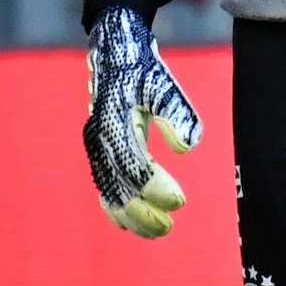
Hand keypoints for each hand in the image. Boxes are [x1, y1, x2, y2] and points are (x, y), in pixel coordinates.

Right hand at [83, 7, 202, 237]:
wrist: (115, 54)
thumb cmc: (142, 70)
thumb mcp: (162, 84)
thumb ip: (176, 113)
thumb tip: (188, 146)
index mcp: (113, 125)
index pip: (134, 167)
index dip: (156, 188)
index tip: (180, 202)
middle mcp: (99, 140)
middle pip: (118, 188)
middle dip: (143, 211)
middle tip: (170, 226)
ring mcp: (96, 147)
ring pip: (108, 192)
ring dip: (131, 215)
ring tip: (159, 231)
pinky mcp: (100, 150)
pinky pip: (104, 186)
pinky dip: (116, 207)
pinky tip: (131, 224)